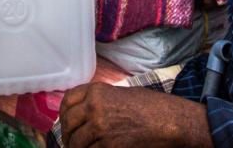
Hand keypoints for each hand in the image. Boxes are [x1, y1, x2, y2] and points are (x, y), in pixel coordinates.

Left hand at [59, 83, 210, 147]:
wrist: (169, 122)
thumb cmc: (151, 106)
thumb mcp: (123, 93)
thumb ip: (101, 99)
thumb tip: (84, 111)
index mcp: (97, 91)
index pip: (68, 101)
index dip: (63, 114)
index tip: (65, 121)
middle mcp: (94, 108)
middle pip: (69, 123)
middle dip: (67, 134)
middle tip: (70, 141)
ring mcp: (100, 129)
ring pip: (77, 142)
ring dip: (77, 147)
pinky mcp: (109, 147)